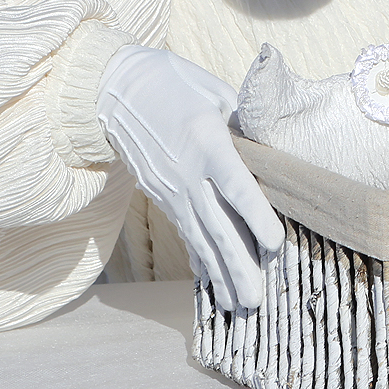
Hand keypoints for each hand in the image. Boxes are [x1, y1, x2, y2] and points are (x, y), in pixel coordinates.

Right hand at [97, 45, 284, 311]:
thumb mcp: (214, 91)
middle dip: (238, 266)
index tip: (275, 246)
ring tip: (240, 305)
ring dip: (220, 273)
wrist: (113, 90)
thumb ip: (244, 122)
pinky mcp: (161, 195)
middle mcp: (186, 171)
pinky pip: (185, 231)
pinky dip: (200, 259)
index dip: (255, 218)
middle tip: (257, 301)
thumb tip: (272, 151)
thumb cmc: (174, 82)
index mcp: (205, 139)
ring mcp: (170, 187)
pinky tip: (212, 282)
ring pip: (200, 237)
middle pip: (217, 225)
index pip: (235, 186)